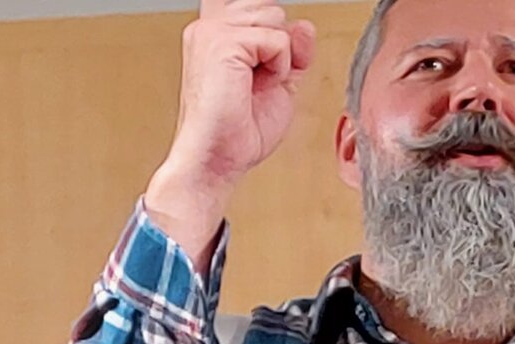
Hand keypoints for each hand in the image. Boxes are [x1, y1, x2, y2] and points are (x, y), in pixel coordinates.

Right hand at [172, 0, 314, 186]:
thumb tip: (303, 25)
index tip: (274, 49)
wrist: (218, 157)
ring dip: (278, 57)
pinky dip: (278, 67)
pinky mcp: (223, 42)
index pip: (254, 4)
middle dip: (279, 44)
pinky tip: (255, 86)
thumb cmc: (239, 130)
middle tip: (260, 80)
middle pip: (269, 7)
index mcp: (216, 33)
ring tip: (254, 84)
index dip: (272, 22)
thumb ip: (292, 51)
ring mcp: (213, 31)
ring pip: (274, 16)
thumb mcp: (278, 83)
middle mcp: (210, 26)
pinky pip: (277, 39)